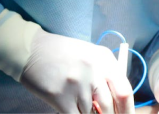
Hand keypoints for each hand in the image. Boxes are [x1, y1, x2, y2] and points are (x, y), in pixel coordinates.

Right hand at [19, 29, 134, 113]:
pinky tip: (74, 110)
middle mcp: (94, 71)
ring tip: (82, 105)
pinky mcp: (61, 98)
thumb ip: (105, 73)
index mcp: (105, 59)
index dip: (127, 108)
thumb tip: (115, 98)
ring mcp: (78, 85)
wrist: (32, 50)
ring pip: (91, 113)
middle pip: (109, 106)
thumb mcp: (90, 55)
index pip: (124, 90)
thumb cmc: (62, 53)